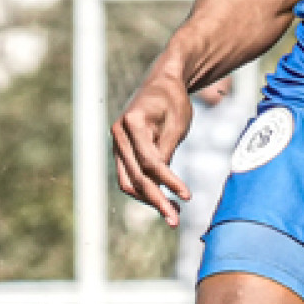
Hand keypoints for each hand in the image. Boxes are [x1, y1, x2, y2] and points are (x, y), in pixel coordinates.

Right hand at [112, 70, 194, 225]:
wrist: (162, 84)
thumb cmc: (173, 101)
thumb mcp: (177, 124)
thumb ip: (167, 152)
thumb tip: (162, 185)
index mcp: (132, 123)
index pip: (149, 161)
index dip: (168, 181)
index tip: (187, 196)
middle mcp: (118, 135)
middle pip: (135, 177)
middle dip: (156, 200)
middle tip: (175, 219)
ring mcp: (117, 144)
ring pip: (128, 182)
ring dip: (148, 200)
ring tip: (173, 212)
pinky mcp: (121, 152)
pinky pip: (129, 177)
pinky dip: (144, 190)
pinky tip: (164, 199)